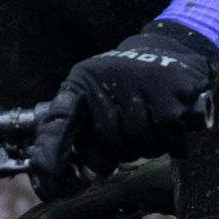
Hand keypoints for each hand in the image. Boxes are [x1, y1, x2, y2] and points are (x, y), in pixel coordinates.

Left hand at [30, 20, 218, 201]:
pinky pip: (166, 139)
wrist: (170, 48)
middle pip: (108, 144)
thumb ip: (77, 128)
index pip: (59, 119)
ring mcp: (138, 87)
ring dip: (148, 144)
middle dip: (121, 148)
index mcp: (81, 84)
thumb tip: (58, 170)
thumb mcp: (94, 94)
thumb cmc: (127, 82)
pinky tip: (172, 125)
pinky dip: (172, 141)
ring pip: (138, 146)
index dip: (51, 149)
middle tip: (131, 130)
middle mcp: (105, 82)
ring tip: (152, 122)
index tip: (45, 171)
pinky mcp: (169, 95)